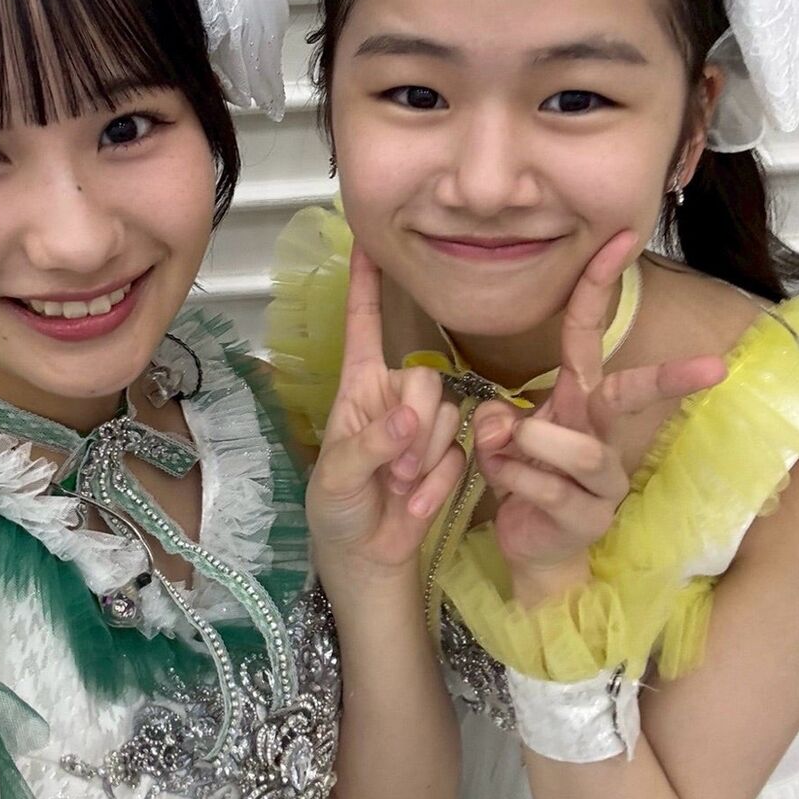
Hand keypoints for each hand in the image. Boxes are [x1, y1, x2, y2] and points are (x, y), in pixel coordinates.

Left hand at [307, 244, 464, 574]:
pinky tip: (415, 503)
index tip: (368, 242)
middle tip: (395, 469)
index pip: (364, 326)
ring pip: (448, 416)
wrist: (367, 556)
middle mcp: (394, 398)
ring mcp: (424, 427)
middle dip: (415, 427)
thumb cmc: (338, 508)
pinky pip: (461, 453)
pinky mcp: (450, 454)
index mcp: (358, 388)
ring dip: (426, 459)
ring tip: (399, 487)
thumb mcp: (338, 477)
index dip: (366, 287)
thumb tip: (410, 419)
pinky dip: (438, 484)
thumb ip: (370, 446)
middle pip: (425, 380)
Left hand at [473, 233, 726, 589]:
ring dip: (533, 444)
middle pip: (631, 395)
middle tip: (714, 367)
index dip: (598, 287)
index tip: (617, 241)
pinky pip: (550, 489)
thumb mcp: (500, 439)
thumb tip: (503, 422)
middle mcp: (600, 432)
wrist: (530, 543)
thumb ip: (497, 420)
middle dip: (669, 378)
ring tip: (505, 449)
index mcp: (579, 400)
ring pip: (580, 449)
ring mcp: (603, 479)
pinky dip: (514, 481)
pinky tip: (504, 486)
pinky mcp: (589, 516)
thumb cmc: (522, 477)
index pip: (589, 335)